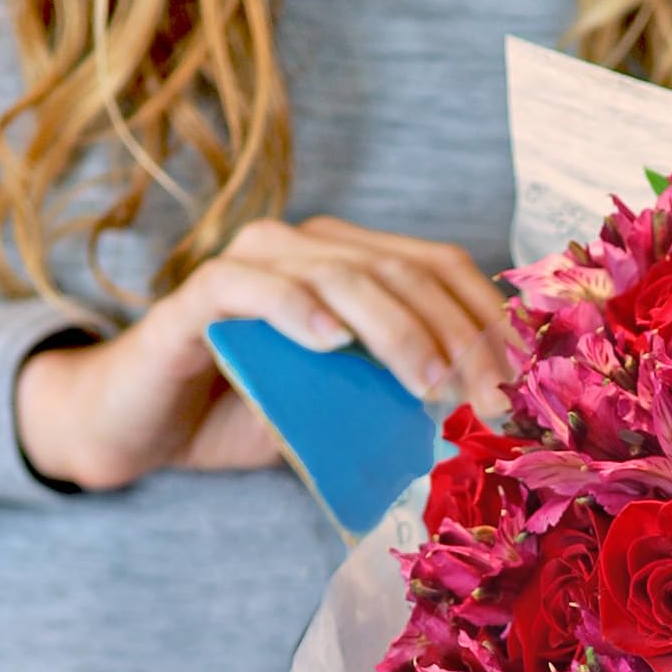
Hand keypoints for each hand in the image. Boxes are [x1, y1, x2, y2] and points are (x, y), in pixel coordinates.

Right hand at [14, 216, 505, 491]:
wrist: (146, 426)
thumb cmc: (255, 413)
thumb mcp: (349, 406)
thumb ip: (405, 397)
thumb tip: (490, 424)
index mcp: (354, 260)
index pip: (442, 268)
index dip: (490, 320)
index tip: (525, 385)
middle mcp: (309, 246)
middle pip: (405, 269)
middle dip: (458, 335)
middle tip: (488, 400)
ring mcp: (254, 263)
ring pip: (341, 272)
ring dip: (395, 328)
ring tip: (428, 380)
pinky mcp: (198, 296)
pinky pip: (250, 287)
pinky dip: (294, 308)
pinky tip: (328, 340)